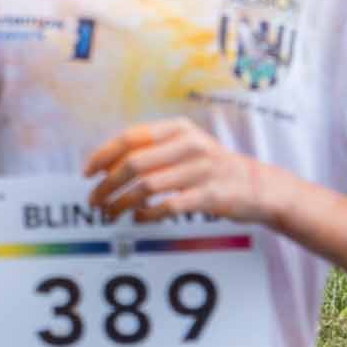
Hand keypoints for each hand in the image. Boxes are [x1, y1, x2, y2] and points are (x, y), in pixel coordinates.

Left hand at [82, 119, 284, 226]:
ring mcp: (201, 170)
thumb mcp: (187, 146)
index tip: (87, 172)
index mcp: (179, 129)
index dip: (104, 155)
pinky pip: (168, 206)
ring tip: (111, 213)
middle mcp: (190, 145)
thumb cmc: (212, 167)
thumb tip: (107, 166)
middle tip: (94, 200)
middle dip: (107, 184)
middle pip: (134, 163)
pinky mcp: (209, 196)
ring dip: (122, 203)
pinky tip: (139, 218)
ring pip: (147, 187)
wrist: (258, 186)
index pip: (131, 137)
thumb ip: (153, 150)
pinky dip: (148, 214)